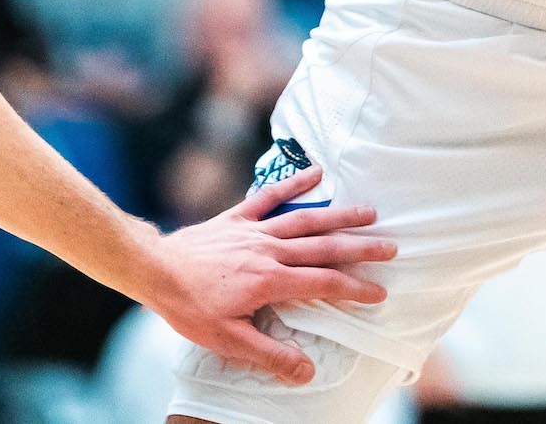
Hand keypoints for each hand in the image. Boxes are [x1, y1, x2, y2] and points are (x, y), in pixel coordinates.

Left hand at [145, 165, 394, 382]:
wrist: (154, 270)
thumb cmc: (189, 308)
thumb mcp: (228, 341)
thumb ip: (269, 355)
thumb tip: (307, 372)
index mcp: (271, 281)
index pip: (324, 284)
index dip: (355, 289)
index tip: (379, 292)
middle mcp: (269, 250)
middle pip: (323, 247)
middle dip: (360, 248)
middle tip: (391, 247)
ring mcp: (254, 230)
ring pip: (305, 219)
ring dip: (339, 215)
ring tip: (369, 211)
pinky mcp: (237, 217)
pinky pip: (270, 196)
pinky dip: (294, 183)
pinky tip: (317, 173)